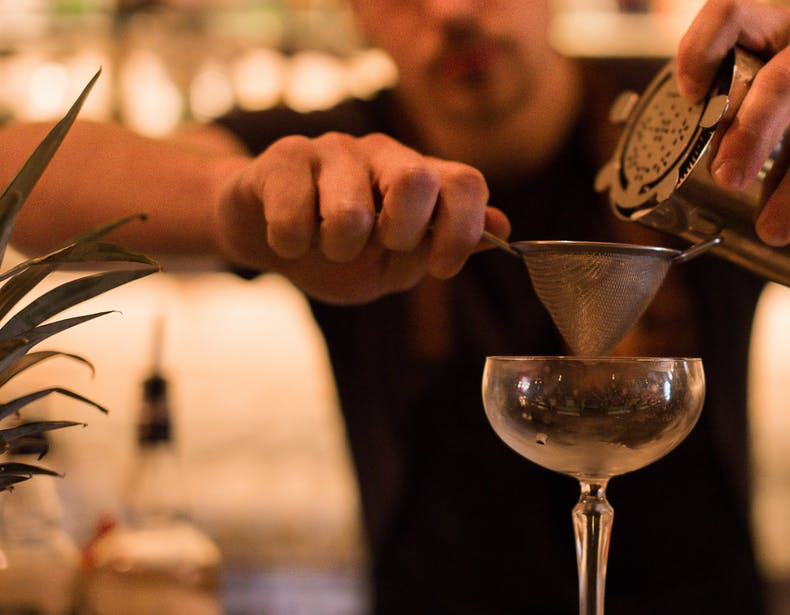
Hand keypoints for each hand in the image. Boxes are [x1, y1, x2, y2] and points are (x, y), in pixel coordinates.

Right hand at [214, 132, 509, 302]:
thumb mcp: (394, 264)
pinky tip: (290, 239)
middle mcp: (384, 153)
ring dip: (339, 250)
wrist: (266, 236)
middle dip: (401, 234)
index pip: (466, 183)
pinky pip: (294, 216)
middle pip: (416, 179)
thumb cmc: (340, 252)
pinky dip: (292, 245)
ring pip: (350, 212)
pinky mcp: (285, 157)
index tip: (441, 270)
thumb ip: (440, 246)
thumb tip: (501, 227)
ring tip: (328, 247)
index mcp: (420, 178)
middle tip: (379, 248)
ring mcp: (335, 149)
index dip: (462, 231)